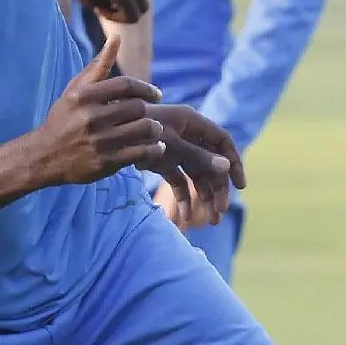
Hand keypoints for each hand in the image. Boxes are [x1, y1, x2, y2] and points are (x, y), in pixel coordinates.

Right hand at [28, 36, 165, 186]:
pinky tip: (153, 147)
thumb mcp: (75, 90)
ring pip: (144, 129)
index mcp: (84, 97)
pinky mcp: (106, 163)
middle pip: (138, 107)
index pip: (127, 85)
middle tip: (151, 115)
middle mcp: (91, 118)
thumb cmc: (63, 119)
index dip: (146, 89)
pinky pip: (142, 153)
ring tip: (154, 131)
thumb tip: (116, 37)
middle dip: (148, 111)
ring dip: (155, 130)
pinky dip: (153, 149)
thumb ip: (98, 66)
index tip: (156, 95)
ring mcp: (100, 141)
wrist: (43, 157)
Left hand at [146, 106, 244, 224]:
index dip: (234, 162)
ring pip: (196, 174)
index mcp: (193, 123)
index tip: (240, 186)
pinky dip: (182, 196)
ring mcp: (173, 149)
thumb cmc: (138, 131)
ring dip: (204, 196)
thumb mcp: (170, 145)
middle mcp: (186, 135)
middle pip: (211, 163)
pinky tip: (185, 216)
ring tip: (209, 220)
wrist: (105, 129)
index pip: (223, 142)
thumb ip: (198, 157)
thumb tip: (226, 168)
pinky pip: (177, 180)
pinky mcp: (160, 161)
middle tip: (220, 213)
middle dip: (218, 188)